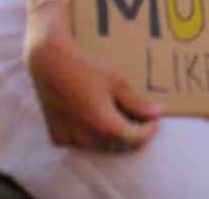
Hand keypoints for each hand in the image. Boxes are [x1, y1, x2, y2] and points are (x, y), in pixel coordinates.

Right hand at [23, 23, 162, 150]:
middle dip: (131, 129)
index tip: (155, 118)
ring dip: (111, 132)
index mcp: (103, 125)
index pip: (135, 139)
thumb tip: (158, 114)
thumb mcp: (117, 83)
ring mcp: (70, 140)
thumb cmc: (86, 69)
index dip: (149, 130)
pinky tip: (92, 113)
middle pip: (118, 142)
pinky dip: (91, 132)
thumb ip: (138, 103)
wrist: (50, 65)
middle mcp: (86, 138)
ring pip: (101, 143)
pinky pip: (82, 141)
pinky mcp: (57, 138)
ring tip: (113, 108)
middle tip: (134, 110)